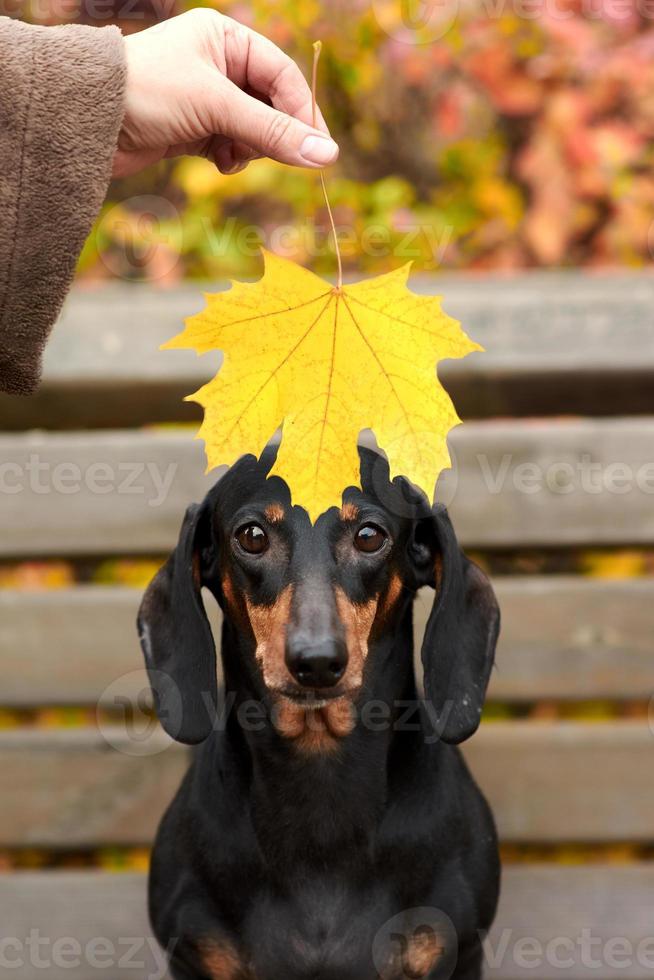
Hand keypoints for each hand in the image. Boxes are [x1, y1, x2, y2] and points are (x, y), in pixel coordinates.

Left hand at [113, 8, 338, 177]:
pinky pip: (230, 145)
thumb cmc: (148, 93)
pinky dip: (231, 157)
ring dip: (249, 147)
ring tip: (230, 154)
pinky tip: (219, 161)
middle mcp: (217, 64)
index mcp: (225, 38)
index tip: (318, 148)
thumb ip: (273, 132)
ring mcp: (205, 98)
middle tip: (278, 156)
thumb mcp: (216, 107)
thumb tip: (327, 155)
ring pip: (252, 129)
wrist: (86, 120)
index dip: (302, 111)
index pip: (281, 74)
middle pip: (270, 104)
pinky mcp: (192, 128)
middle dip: (272, 133)